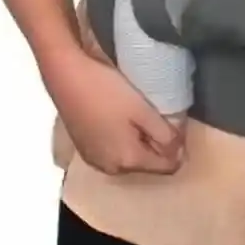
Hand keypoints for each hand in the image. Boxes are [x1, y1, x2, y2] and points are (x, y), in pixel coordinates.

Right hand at [41, 44, 184, 175]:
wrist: (66, 76)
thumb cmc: (107, 91)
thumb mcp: (143, 110)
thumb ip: (165, 134)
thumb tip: (179, 153)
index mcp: (128, 161)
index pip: (167, 166)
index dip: (178, 146)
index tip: (176, 122)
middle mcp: (111, 169)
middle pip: (147, 162)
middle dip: (157, 143)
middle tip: (156, 114)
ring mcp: (95, 160)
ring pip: (130, 156)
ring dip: (139, 140)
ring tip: (138, 113)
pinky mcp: (84, 148)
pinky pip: (113, 150)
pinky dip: (122, 138)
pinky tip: (119, 117)